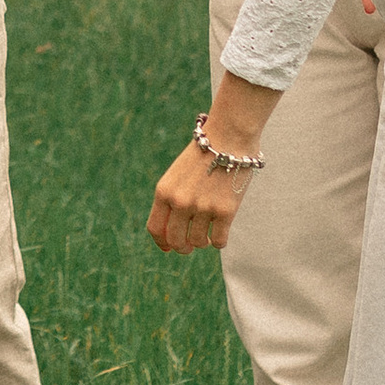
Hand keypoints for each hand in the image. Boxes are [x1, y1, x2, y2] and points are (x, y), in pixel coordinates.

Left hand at [147, 139, 251, 254]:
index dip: (161, 243)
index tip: (168, 248)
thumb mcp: (177, 175)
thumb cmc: (203, 155)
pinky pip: (219, 241)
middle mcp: (180, 202)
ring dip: (203, 242)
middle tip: (190, 246)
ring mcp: (202, 207)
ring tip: (207, 234)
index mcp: (164, 191)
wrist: (229, 136)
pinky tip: (221, 232)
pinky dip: (219, 241)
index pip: (155, 228)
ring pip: (198, 242)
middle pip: (175, 241)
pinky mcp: (225, 211)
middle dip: (182, 248)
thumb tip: (171, 234)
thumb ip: (171, 200)